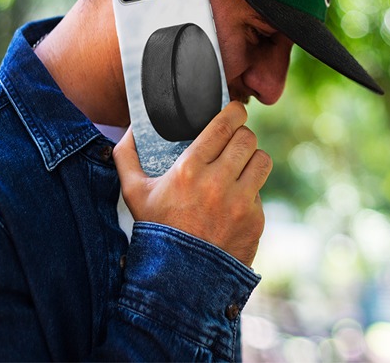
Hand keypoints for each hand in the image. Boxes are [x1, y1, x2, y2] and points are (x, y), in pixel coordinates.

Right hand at [113, 102, 270, 266]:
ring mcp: (240, 202)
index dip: (235, 112)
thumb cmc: (156, 230)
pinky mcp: (255, 220)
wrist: (179, 279)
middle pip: (247, 138)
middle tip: (235, 140)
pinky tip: (235, 199)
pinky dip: (250, 192)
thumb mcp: (133, 193)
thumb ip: (127, 156)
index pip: (225, 125)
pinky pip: (261, 192)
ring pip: (262, 160)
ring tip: (241, 165)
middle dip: (242, 135)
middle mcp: (218, 183)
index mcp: (189, 169)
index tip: (235, 111)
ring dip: (252, 159)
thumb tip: (131, 129)